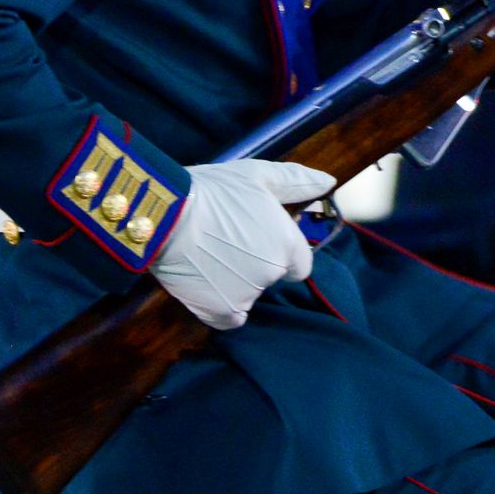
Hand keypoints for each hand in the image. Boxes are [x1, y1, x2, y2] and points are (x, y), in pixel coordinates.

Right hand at [152, 158, 331, 329]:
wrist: (166, 215)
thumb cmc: (212, 190)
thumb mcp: (257, 176)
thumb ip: (297, 181)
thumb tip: (329, 182)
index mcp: (287, 244)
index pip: (299, 264)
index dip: (279, 252)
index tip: (256, 239)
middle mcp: (272, 274)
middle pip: (271, 277)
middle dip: (254, 265)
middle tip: (225, 242)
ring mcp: (247, 296)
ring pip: (248, 296)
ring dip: (235, 283)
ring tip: (207, 257)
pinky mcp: (220, 312)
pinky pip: (229, 318)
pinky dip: (219, 305)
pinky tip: (204, 283)